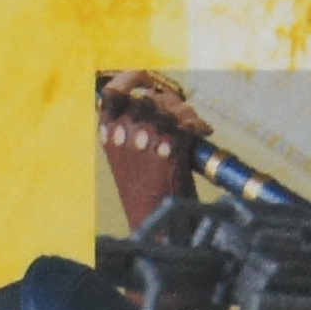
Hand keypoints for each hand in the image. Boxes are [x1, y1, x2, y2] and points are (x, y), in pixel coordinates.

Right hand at [96, 69, 205, 231]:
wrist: (156, 231)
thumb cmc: (148, 198)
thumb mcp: (130, 160)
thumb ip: (136, 130)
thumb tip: (158, 101)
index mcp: (108, 136)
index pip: (112, 93)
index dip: (130, 79)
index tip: (145, 78)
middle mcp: (122, 135)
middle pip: (148, 97)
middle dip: (170, 102)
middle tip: (184, 116)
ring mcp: (144, 140)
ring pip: (168, 106)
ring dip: (186, 113)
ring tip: (194, 126)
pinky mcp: (167, 148)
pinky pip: (185, 122)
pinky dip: (197, 125)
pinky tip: (202, 133)